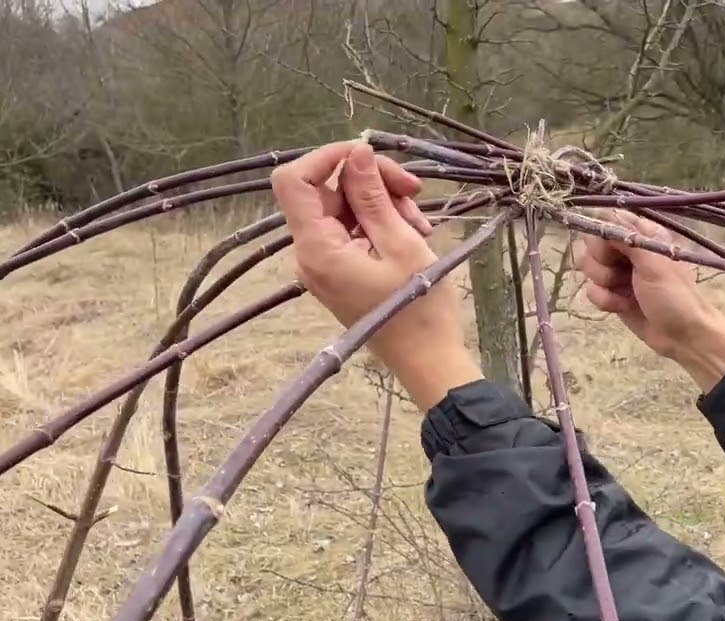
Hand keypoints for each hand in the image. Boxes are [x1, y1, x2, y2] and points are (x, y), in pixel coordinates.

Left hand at [270, 140, 480, 407]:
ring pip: (344, 208)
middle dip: (370, 181)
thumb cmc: (420, 309)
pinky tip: (413, 232)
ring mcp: (325, 263)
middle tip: (414, 189)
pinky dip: (382, 222)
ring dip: (383, 202)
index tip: (370, 156)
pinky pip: (353, 230)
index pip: (294, 181)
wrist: (428, 360)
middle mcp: (310, 254)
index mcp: (317, 248)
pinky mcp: (341, 269)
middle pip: (325, 191)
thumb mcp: (401, 244)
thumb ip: (373, 196)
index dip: (327, 157)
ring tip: (420, 222)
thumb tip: (357, 153)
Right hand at [574, 209, 724, 391]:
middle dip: (601, 261)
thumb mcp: (654, 262)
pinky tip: (621, 307)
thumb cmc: (674, 296)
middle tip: (621, 274)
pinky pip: (591, 290)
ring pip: (588, 266)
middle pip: (592, 242)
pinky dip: (604, 300)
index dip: (603, 234)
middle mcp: (628, 250)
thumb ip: (627, 237)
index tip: (612, 250)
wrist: (683, 337)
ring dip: (603, 282)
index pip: (608, 219)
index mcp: (643, 234)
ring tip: (625, 293)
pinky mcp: (612, 294)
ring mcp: (619, 272)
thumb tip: (603, 213)